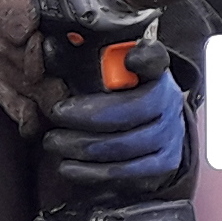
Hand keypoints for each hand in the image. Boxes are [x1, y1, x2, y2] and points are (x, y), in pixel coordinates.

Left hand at [39, 42, 187, 187]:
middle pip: (128, 112)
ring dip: (82, 146)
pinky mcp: (165, 163)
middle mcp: (169, 102)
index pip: (152, 60)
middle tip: (55, 115)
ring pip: (124, 147)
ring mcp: (170, 135)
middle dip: (85, 116)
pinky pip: (126, 172)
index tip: (125, 60)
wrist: (156, 124)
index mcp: (156, 72)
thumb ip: (91, 61)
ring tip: (54, 142)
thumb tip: (51, 48)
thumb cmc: (125, 93)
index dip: (140, 59)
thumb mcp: (112, 70)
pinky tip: (69, 166)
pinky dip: (93, 172)